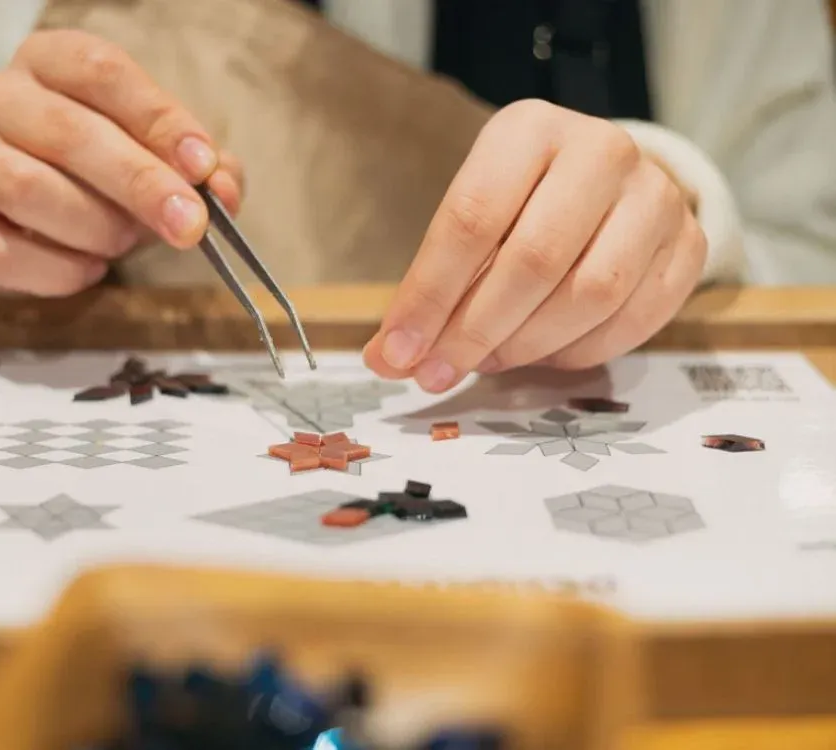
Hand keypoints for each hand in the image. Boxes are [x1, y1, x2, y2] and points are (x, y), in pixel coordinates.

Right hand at [0, 30, 243, 295]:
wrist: (49, 213)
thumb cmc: (113, 169)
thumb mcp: (164, 155)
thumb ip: (203, 168)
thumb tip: (224, 189)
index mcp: (52, 62)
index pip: (102, 73)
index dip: (158, 120)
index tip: (202, 164)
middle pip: (66, 133)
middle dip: (138, 184)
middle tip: (188, 224)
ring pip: (24, 189)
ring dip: (94, 226)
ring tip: (125, 242)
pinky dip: (55, 270)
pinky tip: (88, 268)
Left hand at [363, 99, 705, 390]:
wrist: (606, 183)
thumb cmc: (519, 203)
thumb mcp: (468, 221)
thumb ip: (429, 286)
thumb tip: (387, 359)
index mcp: (530, 130)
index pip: (472, 219)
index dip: (430, 295)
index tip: (397, 352)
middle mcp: (602, 151)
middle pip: (534, 260)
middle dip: (476, 331)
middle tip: (438, 372)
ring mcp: (656, 196)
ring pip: (590, 294)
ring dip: (528, 345)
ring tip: (490, 358)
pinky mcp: (689, 244)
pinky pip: (634, 319)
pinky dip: (579, 352)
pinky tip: (544, 355)